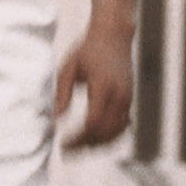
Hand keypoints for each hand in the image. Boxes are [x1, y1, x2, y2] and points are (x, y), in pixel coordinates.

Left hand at [53, 21, 133, 148]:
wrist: (113, 34)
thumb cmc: (87, 49)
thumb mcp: (68, 67)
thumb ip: (62, 94)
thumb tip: (56, 119)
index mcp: (103, 86)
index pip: (93, 122)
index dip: (79, 138)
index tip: (63, 144)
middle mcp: (119, 95)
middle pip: (106, 132)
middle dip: (86, 146)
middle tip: (67, 151)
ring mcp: (127, 98)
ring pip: (117, 133)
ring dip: (98, 144)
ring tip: (79, 148)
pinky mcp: (129, 99)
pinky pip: (122, 126)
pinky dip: (110, 137)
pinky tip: (94, 139)